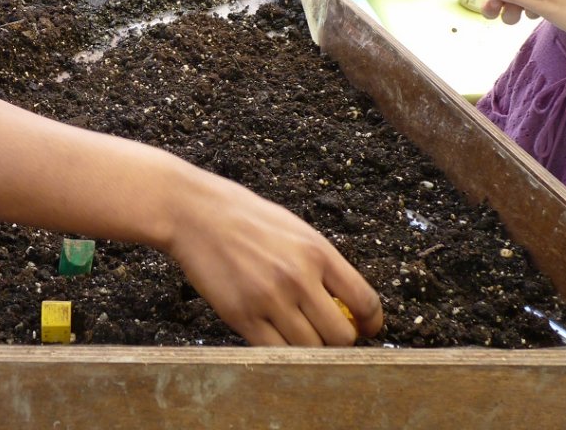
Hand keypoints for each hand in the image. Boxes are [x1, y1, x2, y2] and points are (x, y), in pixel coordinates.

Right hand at [170, 175, 382, 344]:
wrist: (194, 212)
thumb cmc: (243, 216)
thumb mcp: (294, 229)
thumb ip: (321, 263)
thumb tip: (346, 300)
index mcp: (317, 251)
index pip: (365, 301)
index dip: (372, 324)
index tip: (368, 330)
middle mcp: (298, 277)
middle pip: (342, 336)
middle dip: (340, 342)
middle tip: (327, 335)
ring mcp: (270, 299)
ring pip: (310, 351)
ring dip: (309, 350)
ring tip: (298, 337)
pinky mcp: (242, 315)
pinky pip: (274, 353)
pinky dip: (280, 354)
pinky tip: (275, 340)